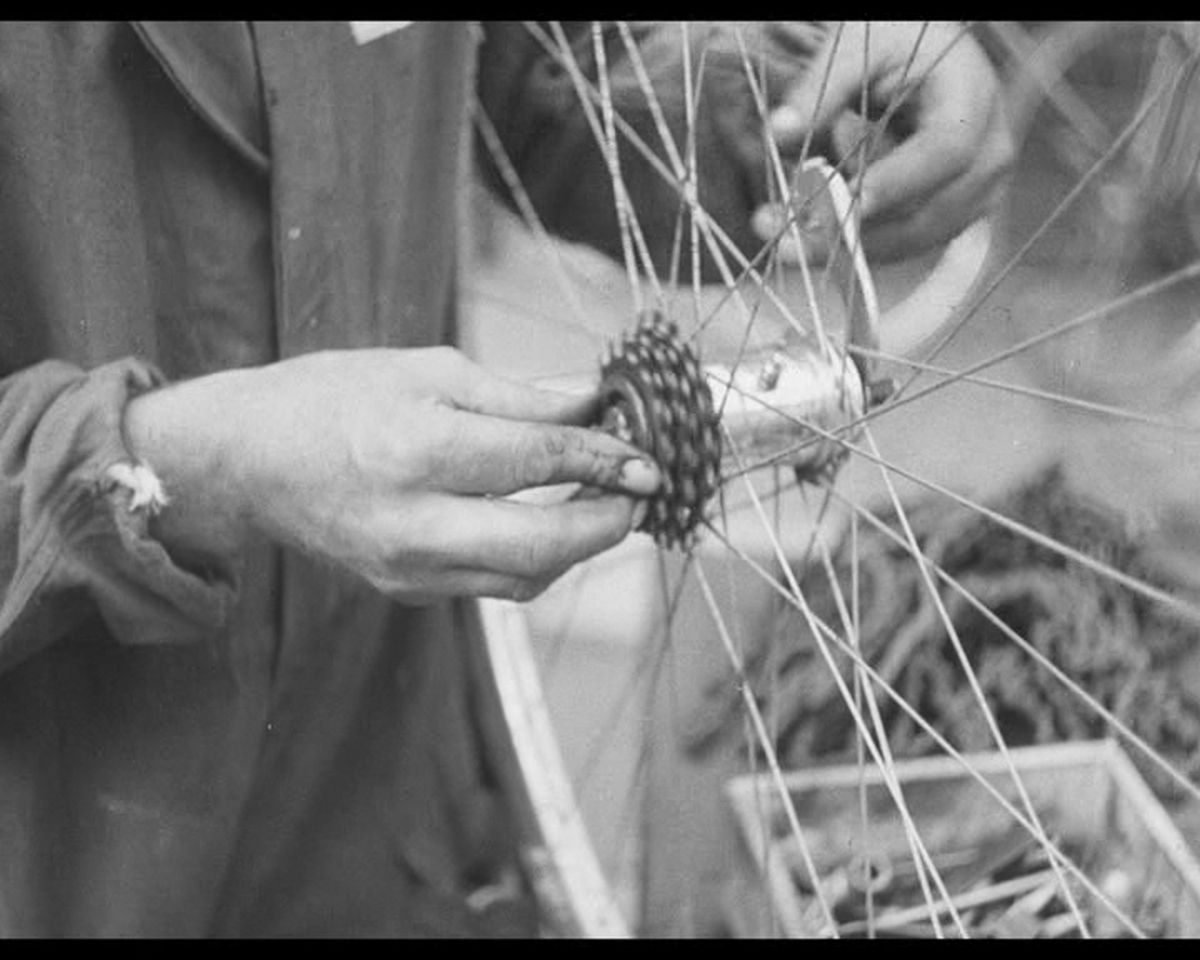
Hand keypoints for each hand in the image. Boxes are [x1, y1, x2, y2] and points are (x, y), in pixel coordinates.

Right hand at [124, 347, 661, 603]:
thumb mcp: (427, 370)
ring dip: (577, 548)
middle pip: (543, 546)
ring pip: (525, 579)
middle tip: (637, 496)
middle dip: (606, 524)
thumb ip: (517, 398)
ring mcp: (407, 568)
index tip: (647, 460)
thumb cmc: (331, 397)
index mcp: (417, 448)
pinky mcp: (405, 591)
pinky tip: (545, 524)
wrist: (246, 461)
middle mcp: (413, 522)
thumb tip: (593, 406)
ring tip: (599, 506)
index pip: (538, 462)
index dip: (605, 460)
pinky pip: (491, 586)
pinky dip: (533, 560)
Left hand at [755, 21, 1012, 261]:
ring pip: (911, 239)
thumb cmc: (896, 45)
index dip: (898, 181)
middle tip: (781, 234)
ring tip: (781, 237)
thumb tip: (778, 130)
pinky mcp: (953, 217)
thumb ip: (819, 90)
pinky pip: (903, 244)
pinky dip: (854, 247)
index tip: (849, 201)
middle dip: (852, 229)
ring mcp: (976, 193)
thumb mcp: (858, 48)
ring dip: (844, 247)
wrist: (928, 59)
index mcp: (972, 99)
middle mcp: (987, 153)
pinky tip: (807, 239)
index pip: (945, 150)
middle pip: (927, 210)